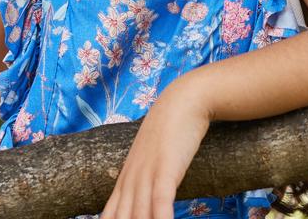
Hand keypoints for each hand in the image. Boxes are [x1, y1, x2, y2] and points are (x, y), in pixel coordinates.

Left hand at [101, 78, 212, 218]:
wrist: (182, 101)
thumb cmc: (170, 133)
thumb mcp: (153, 161)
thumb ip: (147, 182)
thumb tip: (149, 203)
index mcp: (124, 183)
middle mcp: (130, 183)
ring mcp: (145, 176)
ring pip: (138, 217)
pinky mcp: (165, 170)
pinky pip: (160, 202)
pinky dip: (161, 218)